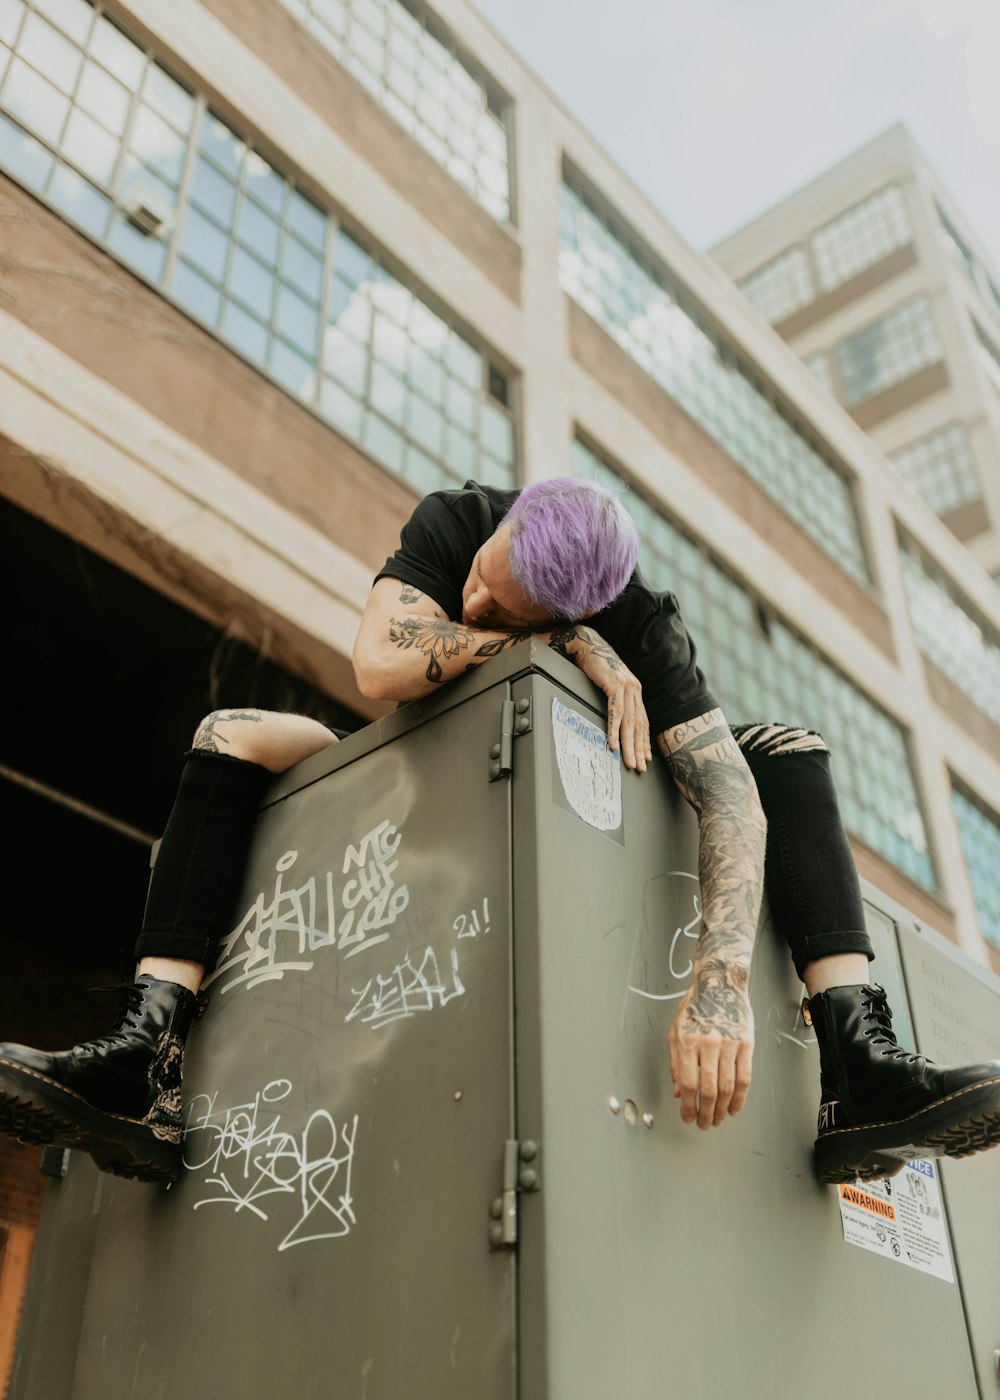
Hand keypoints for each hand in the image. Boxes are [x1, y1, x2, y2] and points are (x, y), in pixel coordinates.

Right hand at [547, 625, 651, 771]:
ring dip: (628, 744)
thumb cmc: (595, 665)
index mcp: (634, 691)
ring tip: (628, 761)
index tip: (645, 758)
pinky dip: (614, 729)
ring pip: (629, 722)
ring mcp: (626, 686)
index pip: (642, 721)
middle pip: (638, 725)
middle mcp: (634, 689)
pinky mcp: (615, 684)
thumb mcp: (609, 685)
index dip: (644, 741)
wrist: (586, 644)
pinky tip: (613, 743)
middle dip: (638, 749)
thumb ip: (616, 701)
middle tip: (639, 767)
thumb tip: (616, 720)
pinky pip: (615, 712)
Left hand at [667, 960, 753, 1127]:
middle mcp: (708, 1043)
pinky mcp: (746, 1044)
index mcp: (687, 1041)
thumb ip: (676, 1064)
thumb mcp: (675, 1032)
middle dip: (705, 1113)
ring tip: (717, 1119)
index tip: (688, 1117)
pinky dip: (740, 1098)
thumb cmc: (694, 1007)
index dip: (688, 1107)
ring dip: (722, 1109)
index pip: (688, 1084)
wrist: (719, 983)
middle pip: (709, 1090)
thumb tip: (678, 1093)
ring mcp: (729, 1044)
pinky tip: (733, 1107)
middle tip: (704, 1124)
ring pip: (727, 1087)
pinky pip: (744, 1078)